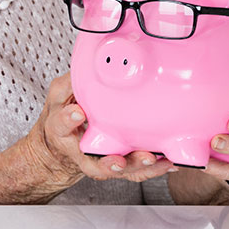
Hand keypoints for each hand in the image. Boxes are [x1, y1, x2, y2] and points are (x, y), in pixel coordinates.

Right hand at [22, 72, 174, 186]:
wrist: (59, 146)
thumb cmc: (63, 113)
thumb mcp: (61, 93)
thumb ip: (73, 79)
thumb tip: (94, 56)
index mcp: (61, 127)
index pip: (61, 123)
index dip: (69, 119)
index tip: (79, 112)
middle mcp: (78, 149)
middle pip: (92, 162)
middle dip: (109, 163)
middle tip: (121, 160)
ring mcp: (97, 160)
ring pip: (116, 170)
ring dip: (136, 168)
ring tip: (156, 160)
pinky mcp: (115, 164)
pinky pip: (133, 172)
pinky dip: (152, 169)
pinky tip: (169, 163)